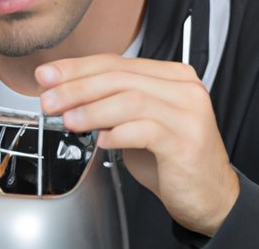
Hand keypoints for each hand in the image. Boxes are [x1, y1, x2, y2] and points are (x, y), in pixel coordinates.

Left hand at [36, 55, 238, 235]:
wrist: (209, 196)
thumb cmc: (169, 156)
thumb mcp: (137, 121)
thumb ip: (110, 103)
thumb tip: (65, 93)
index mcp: (169, 75)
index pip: (115, 62)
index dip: (77, 67)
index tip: (49, 75)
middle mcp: (182, 88)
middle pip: (119, 77)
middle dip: (77, 87)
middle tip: (50, 99)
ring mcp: (188, 113)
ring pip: (130, 99)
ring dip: (92, 110)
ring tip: (68, 120)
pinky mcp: (187, 140)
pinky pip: (144, 130)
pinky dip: (117, 133)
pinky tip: (101, 140)